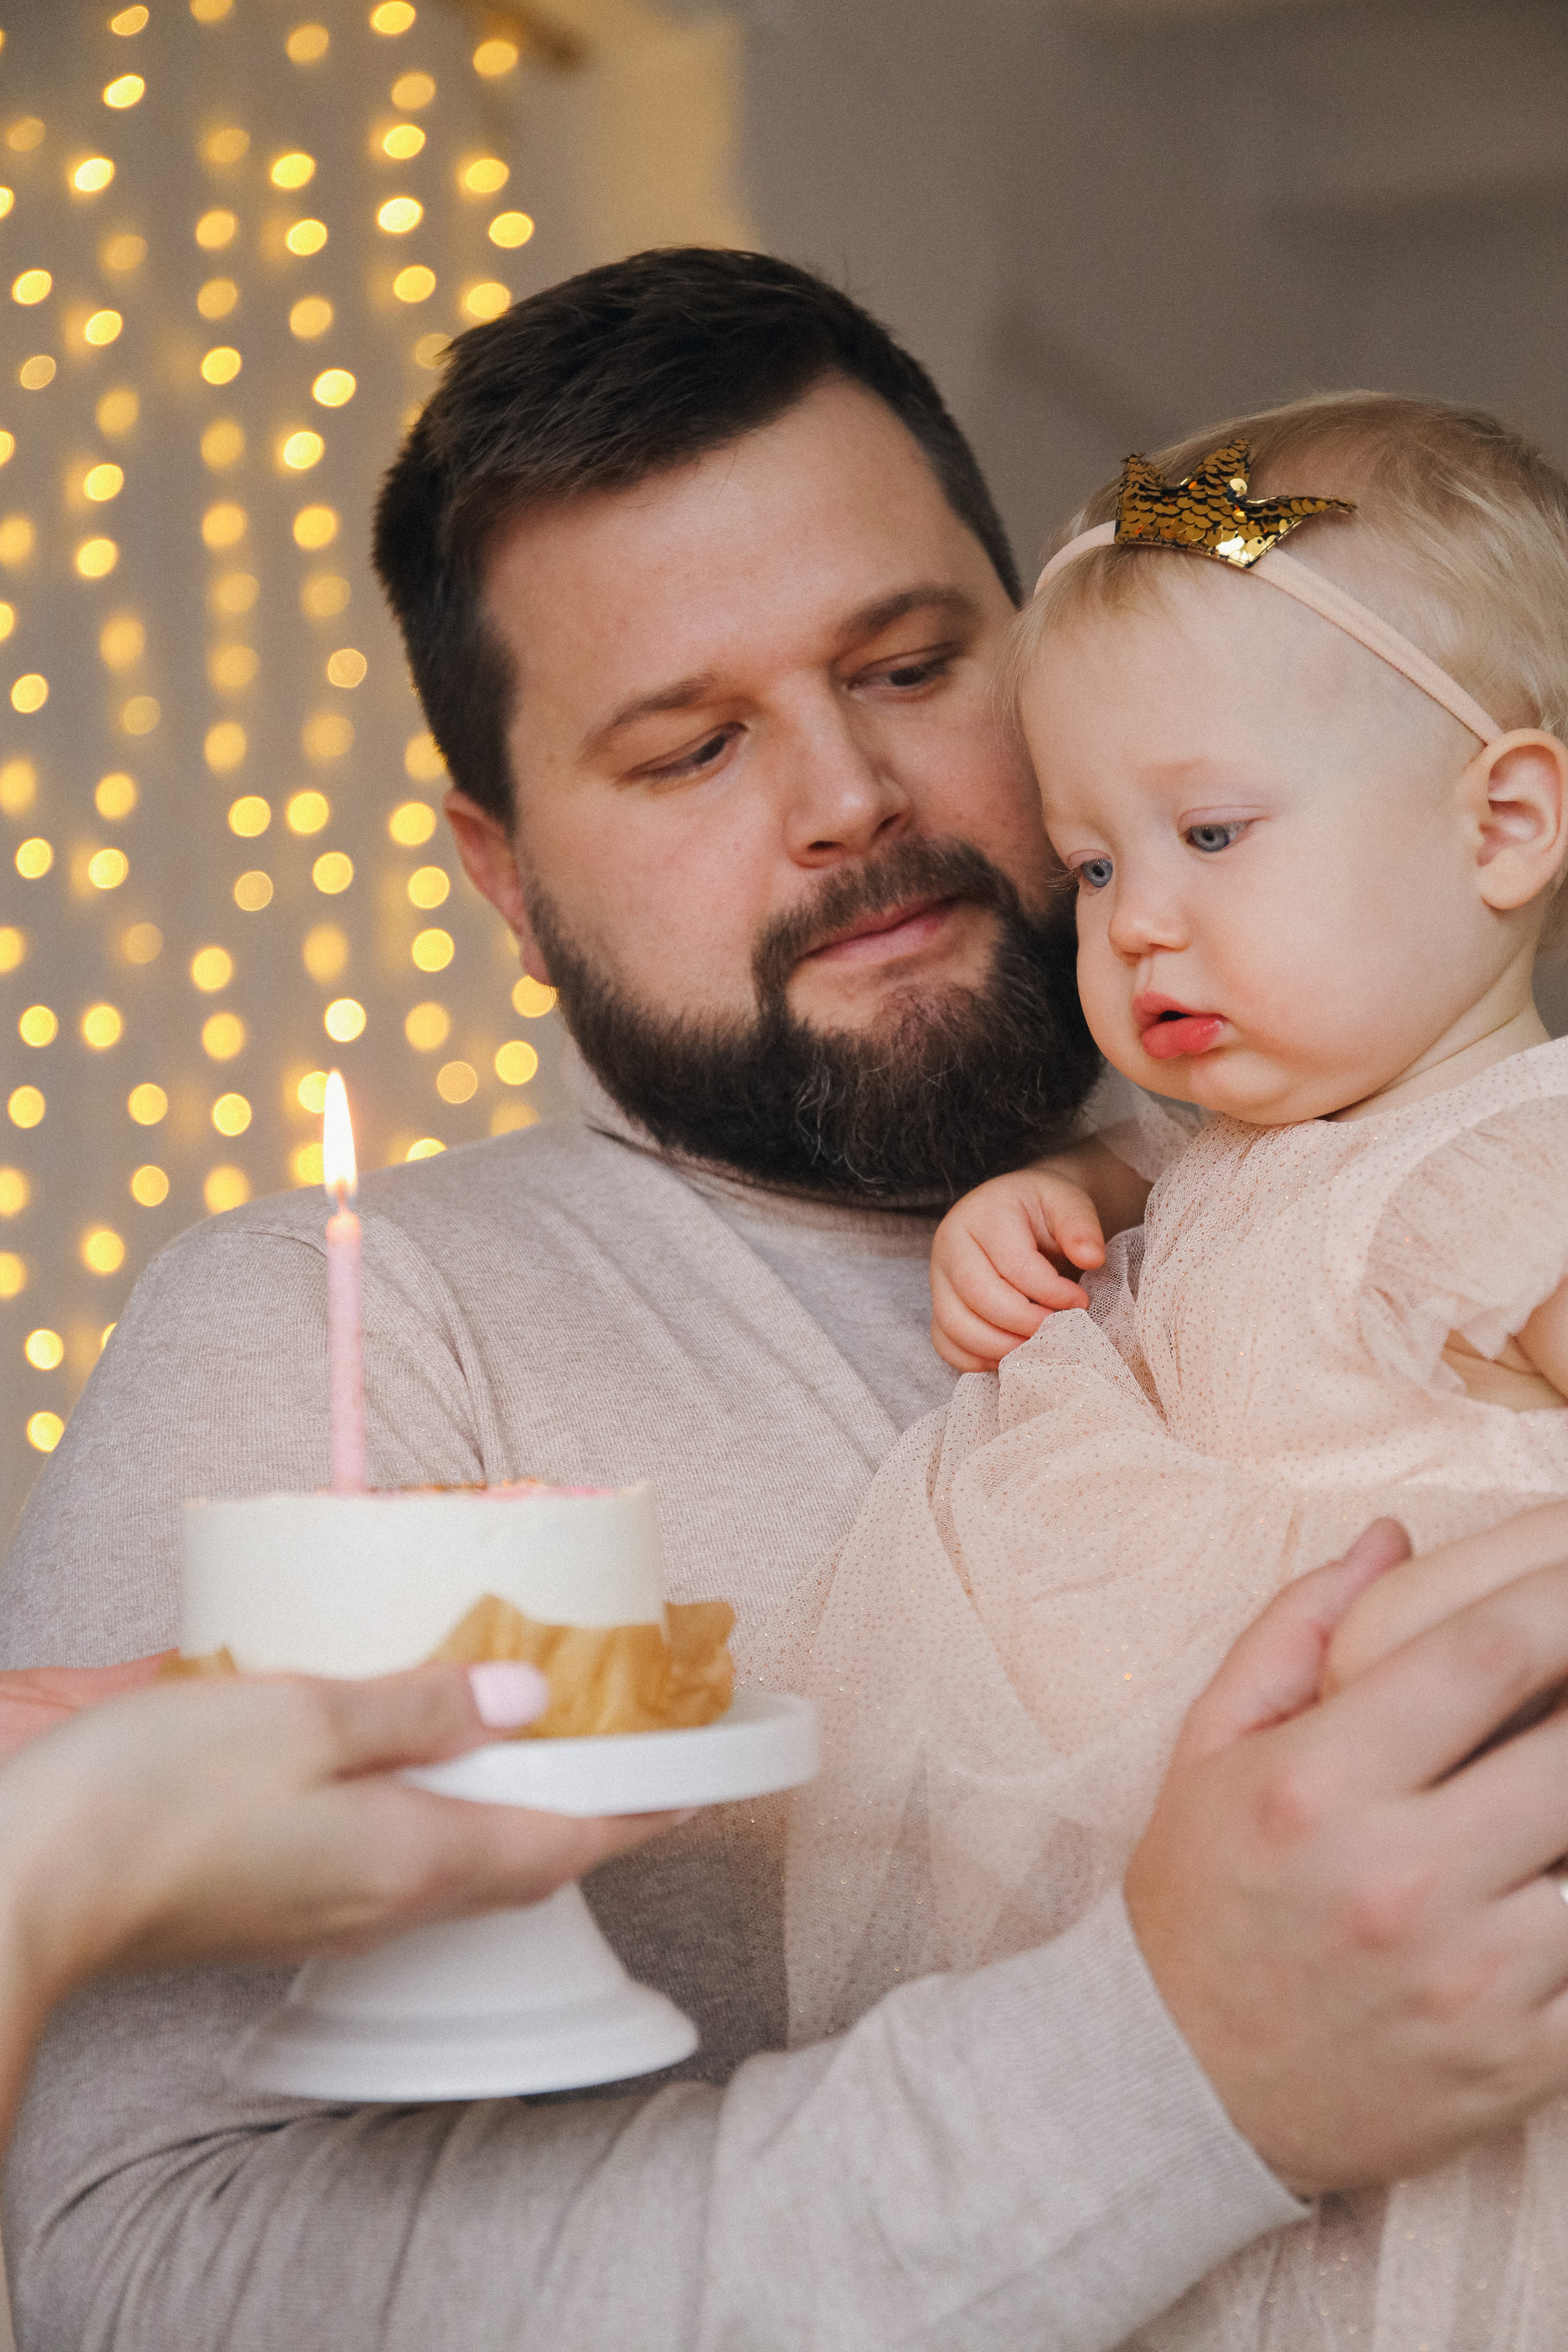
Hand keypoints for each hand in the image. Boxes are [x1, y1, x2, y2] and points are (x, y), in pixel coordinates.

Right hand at [0, 1660, 677, 2083]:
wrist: (20, 1881)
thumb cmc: (153, 1799)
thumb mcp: (301, 1717)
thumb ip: (418, 1706)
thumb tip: (527, 1698)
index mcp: (410, 1858)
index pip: (564, 1838)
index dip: (641, 1808)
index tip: (702, 1779)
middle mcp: (380, 1897)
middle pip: (515, 1854)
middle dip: (581, 1807)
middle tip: (627, 1747)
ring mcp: (324, 1905)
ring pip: (449, 1855)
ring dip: (501, 1804)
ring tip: (533, 1737)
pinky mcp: (269, 1895)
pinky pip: (378, 1850)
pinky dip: (419, 1800)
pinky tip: (403, 1749)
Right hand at [930, 1167, 1105, 1371]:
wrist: (1018, 1211)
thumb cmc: (1043, 1210)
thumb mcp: (1067, 1202)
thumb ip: (1080, 1225)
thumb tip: (1091, 1258)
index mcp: (983, 1214)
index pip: (1013, 1264)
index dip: (1050, 1292)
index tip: (1080, 1302)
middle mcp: (950, 1245)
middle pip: (978, 1296)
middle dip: (1024, 1323)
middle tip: (1058, 1331)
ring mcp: (938, 1278)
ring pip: (954, 1325)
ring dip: (1001, 1347)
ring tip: (1038, 1345)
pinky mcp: (938, 1305)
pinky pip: (945, 1343)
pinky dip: (977, 1359)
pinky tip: (1012, 1354)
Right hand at [1126, 1515, 1567, 2192]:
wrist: (1173, 2090)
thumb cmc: (1197, 1900)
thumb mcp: (1209, 1747)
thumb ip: (1296, 1631)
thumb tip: (1392, 1539)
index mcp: (1319, 1786)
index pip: (1486, 1654)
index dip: (1560, 1599)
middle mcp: (1399, 1879)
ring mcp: (1468, 1980)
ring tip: (1556, 1781)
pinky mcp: (1516, 2062)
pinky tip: (1556, 1868)